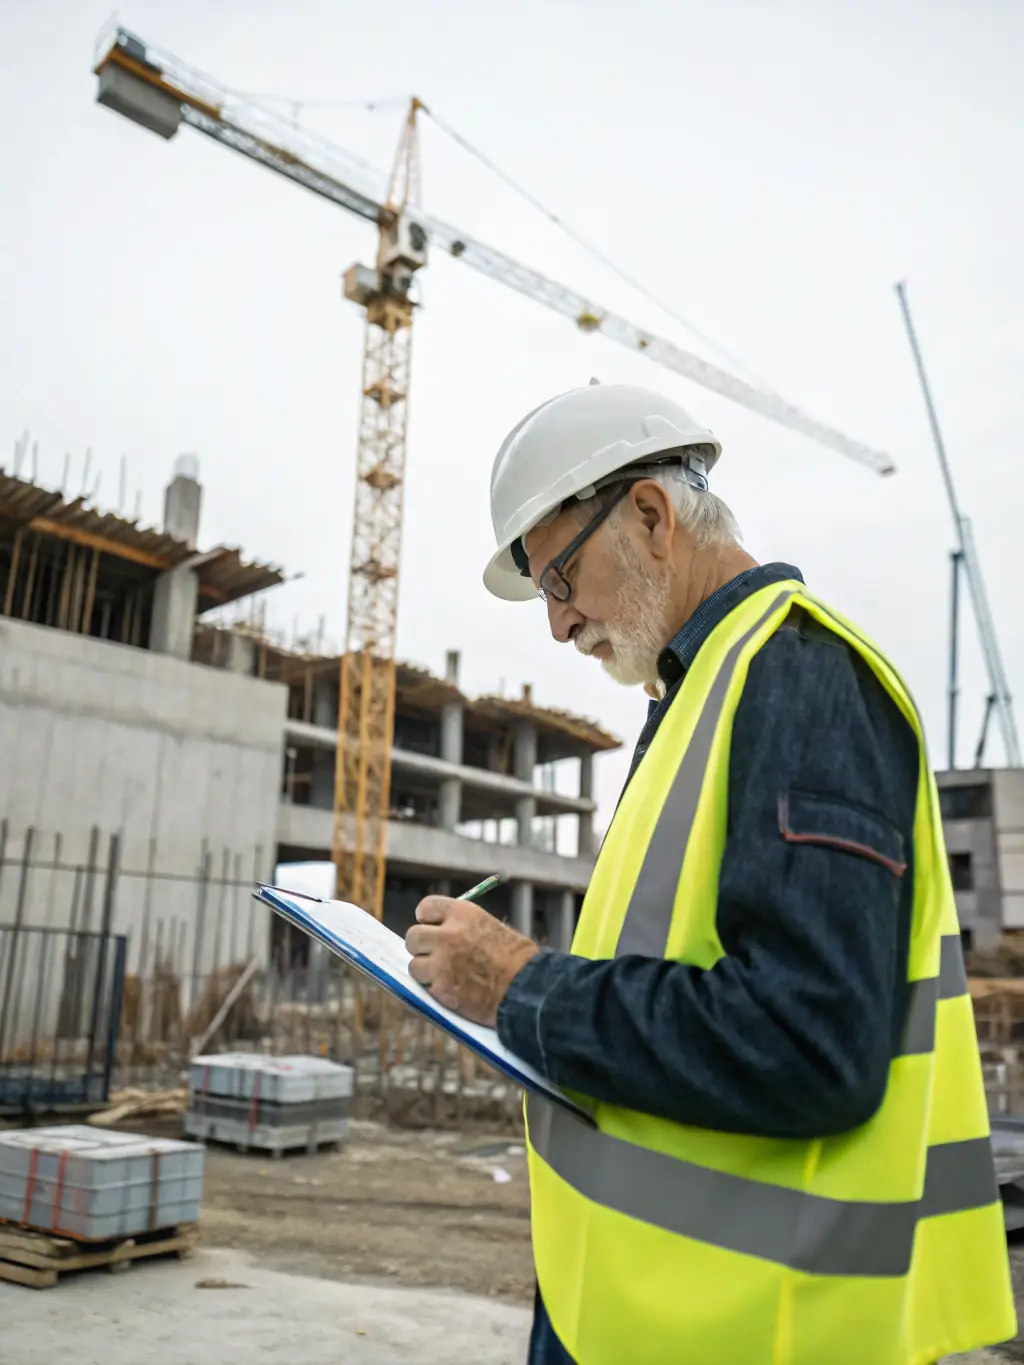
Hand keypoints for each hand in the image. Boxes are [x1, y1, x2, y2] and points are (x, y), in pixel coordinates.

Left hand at [405, 896, 538, 1026]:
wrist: (526, 988)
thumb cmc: (516, 958)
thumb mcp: (490, 926)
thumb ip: (463, 926)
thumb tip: (442, 931)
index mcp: (462, 914)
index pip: (426, 907)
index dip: (427, 920)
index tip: (432, 928)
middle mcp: (447, 935)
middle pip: (413, 936)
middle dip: (421, 947)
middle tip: (435, 956)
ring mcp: (441, 963)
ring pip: (414, 964)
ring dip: (426, 971)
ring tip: (445, 976)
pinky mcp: (440, 988)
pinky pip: (424, 987)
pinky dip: (434, 990)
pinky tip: (452, 990)